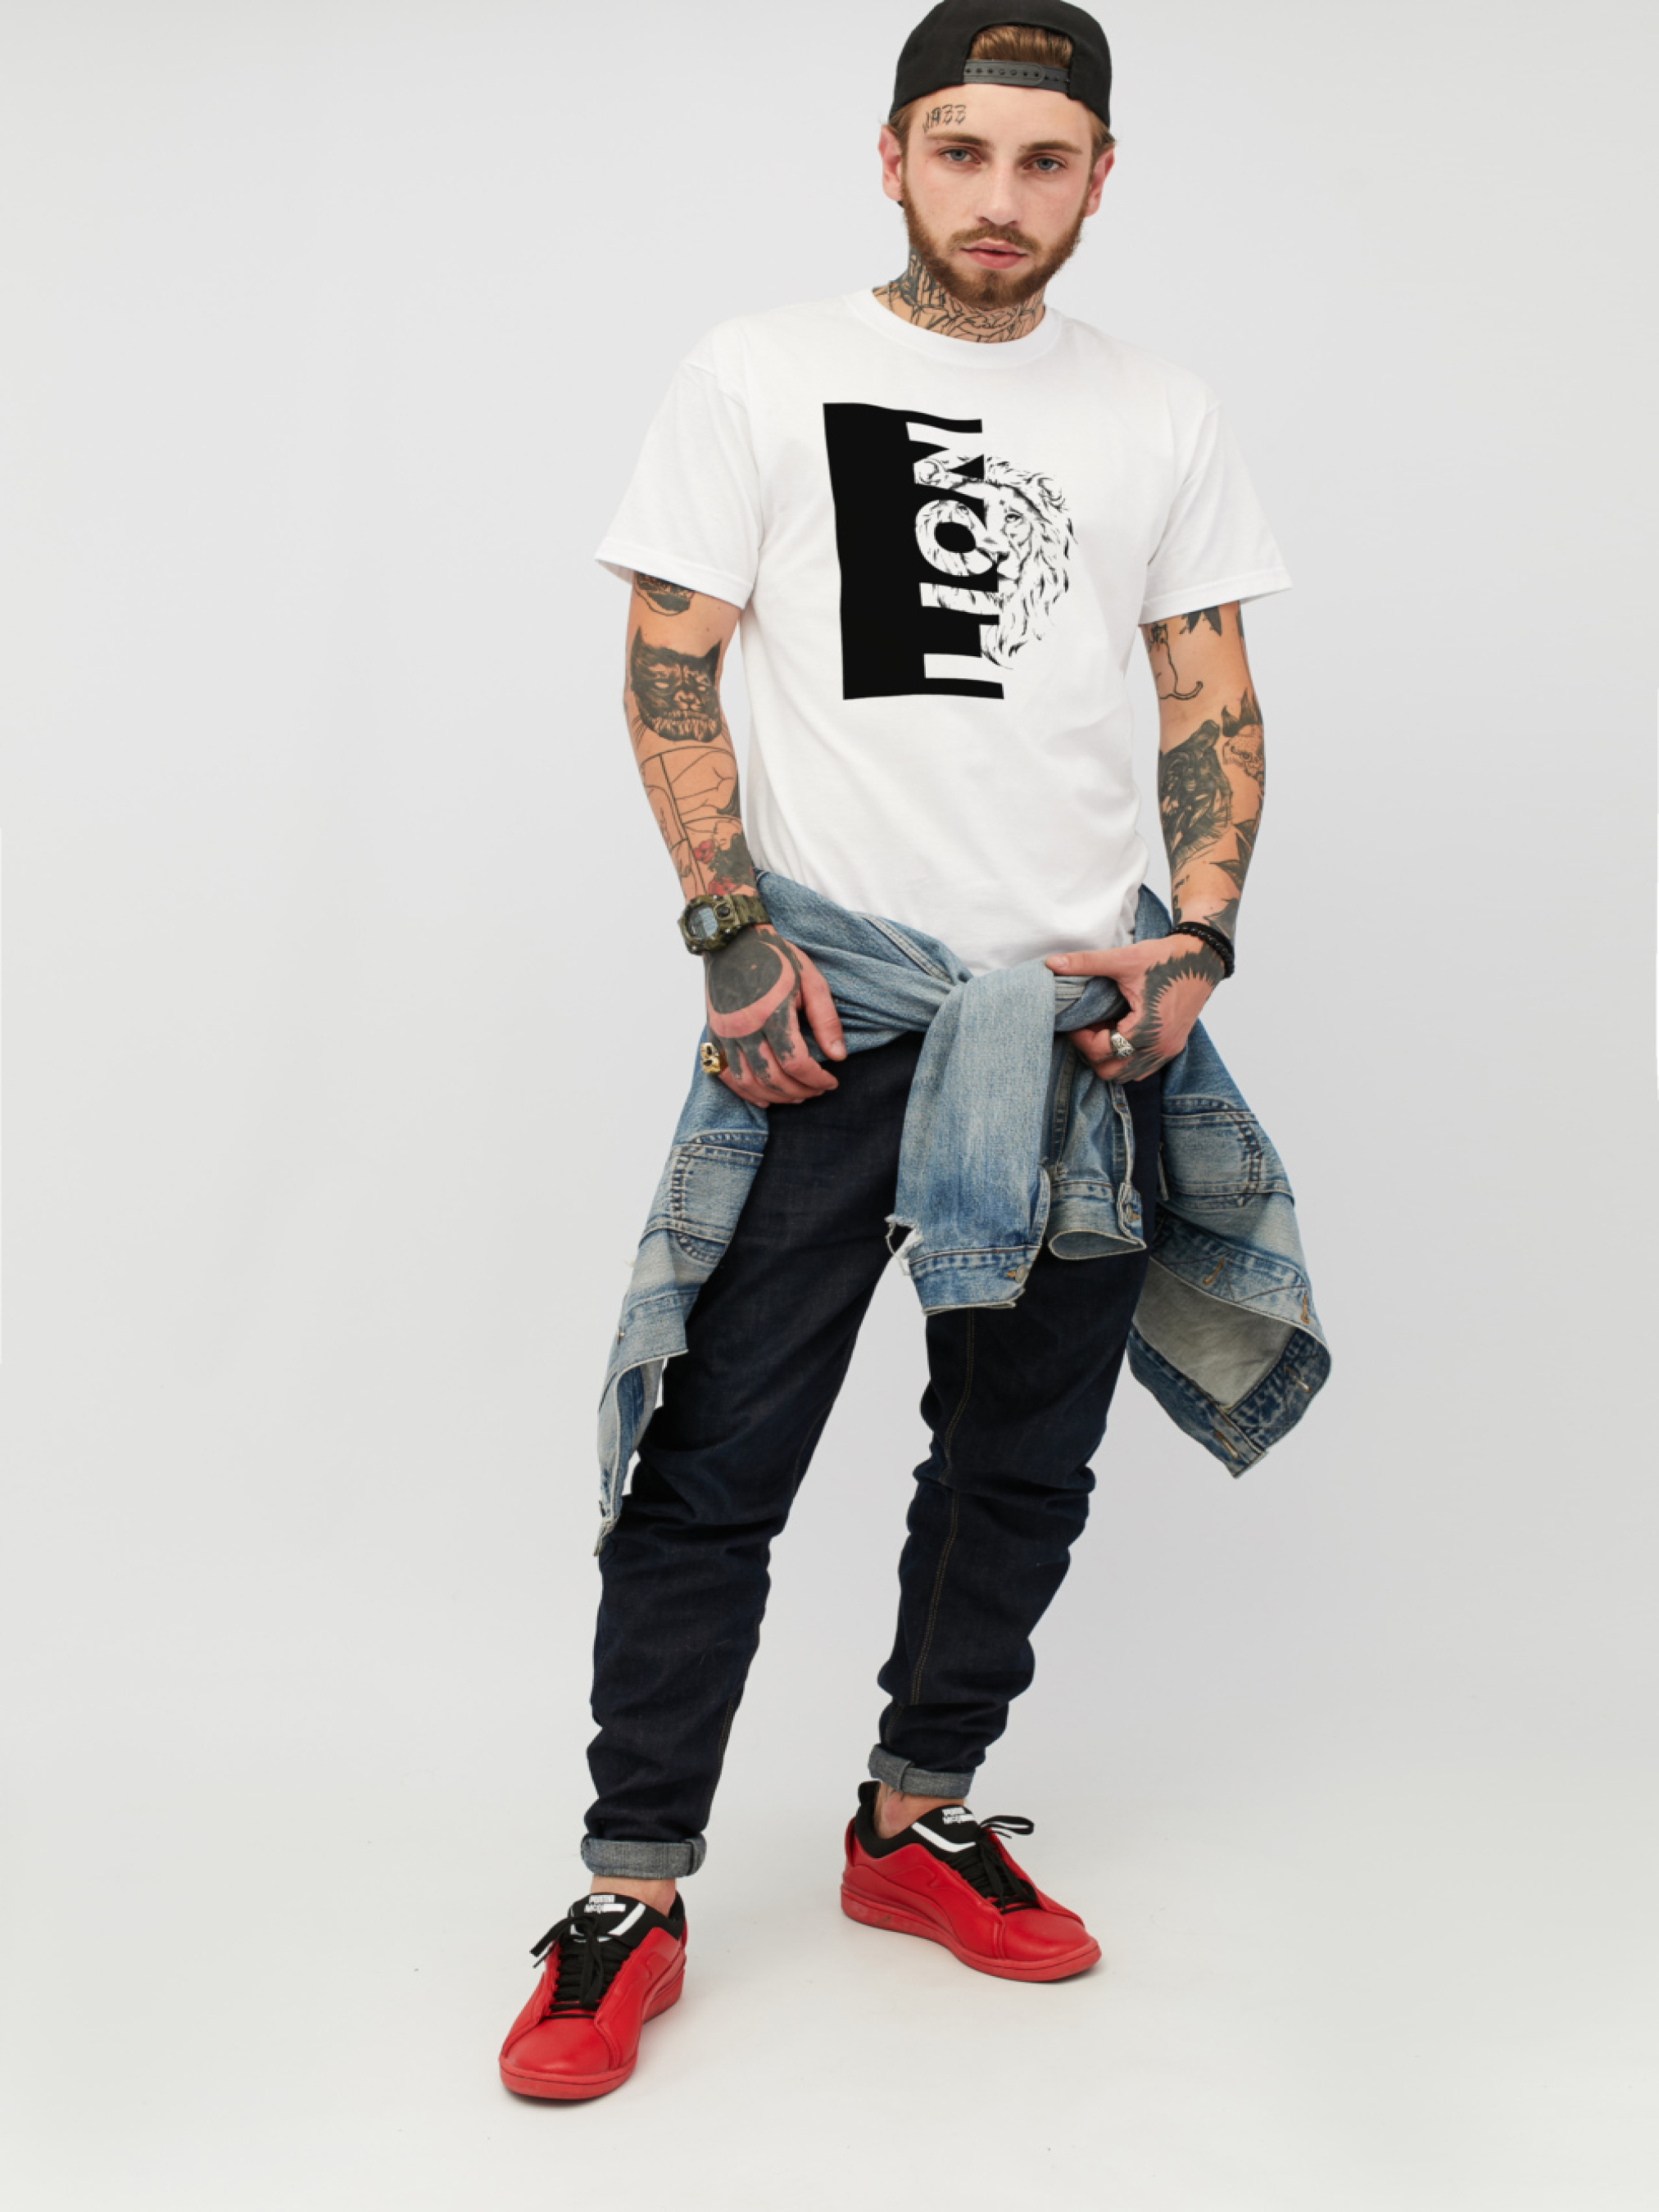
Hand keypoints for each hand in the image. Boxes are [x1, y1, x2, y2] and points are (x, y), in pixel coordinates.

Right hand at [704, 926, 845, 1105]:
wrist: (733, 939)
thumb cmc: (776, 956)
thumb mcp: (811, 980)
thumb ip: (826, 1020)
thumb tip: (838, 1057)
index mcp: (771, 1014)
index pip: (796, 1063)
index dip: (817, 1079)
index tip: (832, 1082)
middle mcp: (744, 1028)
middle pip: (772, 1078)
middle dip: (799, 1092)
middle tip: (817, 1091)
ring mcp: (726, 1033)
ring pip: (747, 1082)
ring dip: (774, 1096)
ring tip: (796, 1097)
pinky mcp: (715, 1033)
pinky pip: (725, 1073)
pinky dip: (744, 1092)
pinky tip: (764, 1097)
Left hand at [1046, 933, 1224, 1082]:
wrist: (1203, 957)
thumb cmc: (1166, 958)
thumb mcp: (1124, 959)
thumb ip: (1086, 963)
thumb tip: (1051, 962)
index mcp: (1146, 1030)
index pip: (1100, 1051)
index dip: (1080, 1038)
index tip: (1075, 1021)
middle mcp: (1159, 1048)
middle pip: (1110, 1071)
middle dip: (1093, 1052)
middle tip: (1089, 1027)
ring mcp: (1168, 1051)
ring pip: (1126, 1074)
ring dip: (1109, 1058)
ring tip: (1105, 1029)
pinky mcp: (1173, 1048)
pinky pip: (1142, 1069)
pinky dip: (1126, 1058)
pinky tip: (1121, 1033)